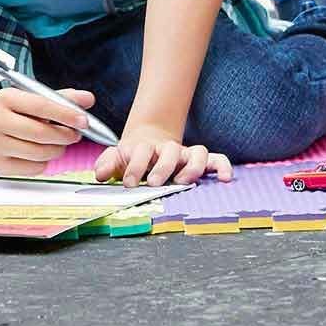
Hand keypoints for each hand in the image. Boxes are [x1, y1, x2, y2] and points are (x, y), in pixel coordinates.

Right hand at [0, 87, 95, 177]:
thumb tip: (88, 99)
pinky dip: (44, 162)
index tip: (84, 120)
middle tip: (75, 135)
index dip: (65, 114)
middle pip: (40, 133)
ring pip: (38, 153)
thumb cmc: (11, 110)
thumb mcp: (30, 97)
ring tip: (59, 144)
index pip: (41, 105)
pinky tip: (41, 153)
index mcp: (5, 97)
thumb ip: (61, 98)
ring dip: (56, 150)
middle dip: (64, 136)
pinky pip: (32, 168)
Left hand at [93, 123, 233, 187]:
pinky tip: (226, 178)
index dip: (135, 165)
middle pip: (169, 151)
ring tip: (184, 181)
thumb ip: (107, 163)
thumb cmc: (133, 155)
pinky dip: (223, 166)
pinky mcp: (200, 161)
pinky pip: (216, 159)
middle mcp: (168, 149)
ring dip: (192, 167)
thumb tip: (99, 174)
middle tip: (154, 182)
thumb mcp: (118, 157)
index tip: (129, 182)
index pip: (142, 151)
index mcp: (146, 147)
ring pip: (196, 153)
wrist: (149, 142)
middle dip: (162, 167)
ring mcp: (185, 154)